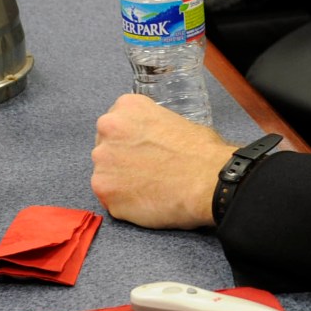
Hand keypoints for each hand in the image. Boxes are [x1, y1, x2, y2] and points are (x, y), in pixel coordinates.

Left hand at [90, 94, 237, 228]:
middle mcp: (107, 129)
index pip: (115, 124)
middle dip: (121, 160)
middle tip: (146, 171)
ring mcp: (102, 162)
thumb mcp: (173, 119)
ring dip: (121, 182)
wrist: (207, 180)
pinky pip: (111, 199)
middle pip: (106, 148)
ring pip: (105, 175)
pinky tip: (147, 201)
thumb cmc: (200, 150)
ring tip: (150, 188)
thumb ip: (149, 128)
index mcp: (126, 107)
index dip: (129, 141)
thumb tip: (148, 141)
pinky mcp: (104, 192)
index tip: (141, 151)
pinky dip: (126, 204)